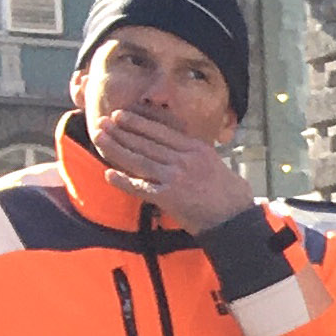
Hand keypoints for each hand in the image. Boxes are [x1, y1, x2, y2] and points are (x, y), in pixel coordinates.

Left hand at [91, 104, 255, 233]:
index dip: (137, 122)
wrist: (237, 221)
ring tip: (99, 137)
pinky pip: (141, 187)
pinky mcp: (169, 198)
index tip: (120, 114)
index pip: (160, 131)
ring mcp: (175, 179)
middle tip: (102, 122)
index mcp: (196, 149)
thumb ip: (193, 153)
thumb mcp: (216, 163)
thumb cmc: (231, 194)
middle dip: (120, 131)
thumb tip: (175, 144)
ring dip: (115, 148)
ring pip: (138, 160)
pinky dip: (124, 181)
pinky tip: (109, 174)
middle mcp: (184, 160)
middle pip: (145, 143)